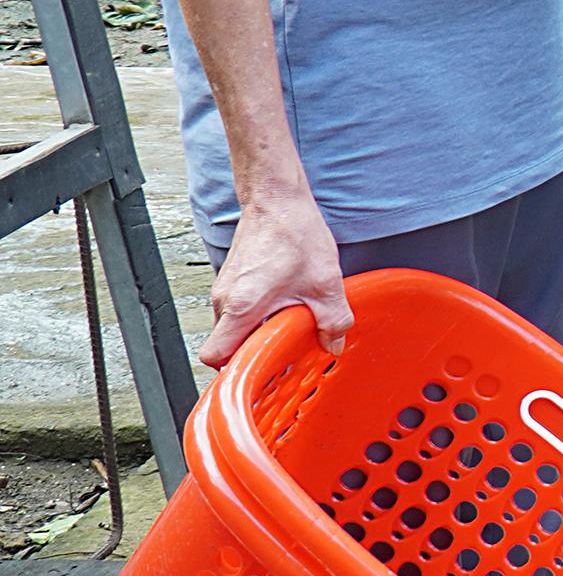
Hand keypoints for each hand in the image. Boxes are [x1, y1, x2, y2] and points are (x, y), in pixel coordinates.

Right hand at [202, 194, 350, 366]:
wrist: (276, 202)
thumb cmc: (293, 235)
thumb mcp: (324, 284)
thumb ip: (333, 320)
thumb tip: (333, 344)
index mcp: (241, 306)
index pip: (215, 356)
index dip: (234, 370)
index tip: (260, 374)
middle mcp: (224, 300)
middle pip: (225, 345)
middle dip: (254, 353)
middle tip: (285, 354)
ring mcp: (225, 290)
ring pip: (232, 328)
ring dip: (257, 333)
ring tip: (289, 328)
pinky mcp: (232, 281)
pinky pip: (237, 311)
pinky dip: (257, 317)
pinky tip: (285, 308)